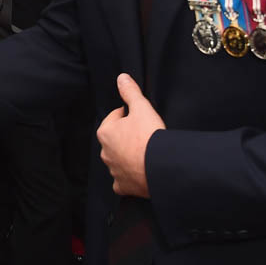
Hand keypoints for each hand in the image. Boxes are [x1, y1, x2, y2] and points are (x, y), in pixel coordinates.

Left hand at [96, 74, 164, 197]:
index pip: (115, 117)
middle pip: (116, 139)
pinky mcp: (123, 186)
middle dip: (126, 136)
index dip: (129, 115)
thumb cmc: (149, 138)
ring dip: (127, 156)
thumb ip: (130, 92)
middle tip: (144, 135)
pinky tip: (138, 173)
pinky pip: (122, 181)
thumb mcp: (141, 108)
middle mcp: (105, 152)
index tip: (139, 118)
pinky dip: (128, 178)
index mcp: (105, 132)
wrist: (159, 167)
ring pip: (118, 160)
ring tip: (144, 153)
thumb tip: (122, 78)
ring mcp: (113, 170)